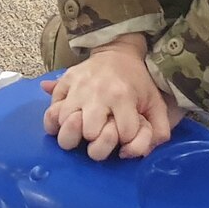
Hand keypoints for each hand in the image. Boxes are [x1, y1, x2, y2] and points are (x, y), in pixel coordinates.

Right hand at [41, 33, 183, 160]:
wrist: (118, 53)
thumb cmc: (138, 83)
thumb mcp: (157, 104)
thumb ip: (158, 132)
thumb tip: (127, 153)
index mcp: (123, 96)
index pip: (123, 135)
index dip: (127, 141)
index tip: (127, 133)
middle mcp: (97, 93)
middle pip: (89, 134)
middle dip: (98, 140)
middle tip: (102, 133)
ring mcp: (77, 88)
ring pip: (66, 126)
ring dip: (76, 134)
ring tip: (84, 130)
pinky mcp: (63, 84)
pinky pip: (50, 114)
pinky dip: (55, 124)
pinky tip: (66, 125)